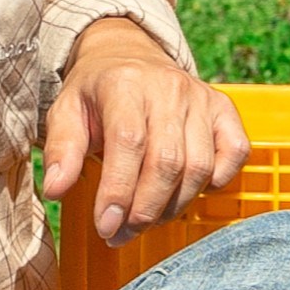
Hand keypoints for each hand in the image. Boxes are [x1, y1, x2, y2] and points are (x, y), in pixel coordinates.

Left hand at [43, 17, 250, 247]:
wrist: (130, 56)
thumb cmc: (96, 93)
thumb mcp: (65, 112)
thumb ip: (60, 150)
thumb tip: (54, 190)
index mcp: (124, 84)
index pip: (128, 142)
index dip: (119, 191)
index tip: (106, 226)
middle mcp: (168, 87)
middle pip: (167, 161)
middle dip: (144, 209)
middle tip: (121, 233)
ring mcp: (200, 97)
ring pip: (199, 165)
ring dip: (173, 205)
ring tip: (145, 219)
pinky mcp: (224, 108)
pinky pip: (235, 152)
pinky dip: (218, 180)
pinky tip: (188, 191)